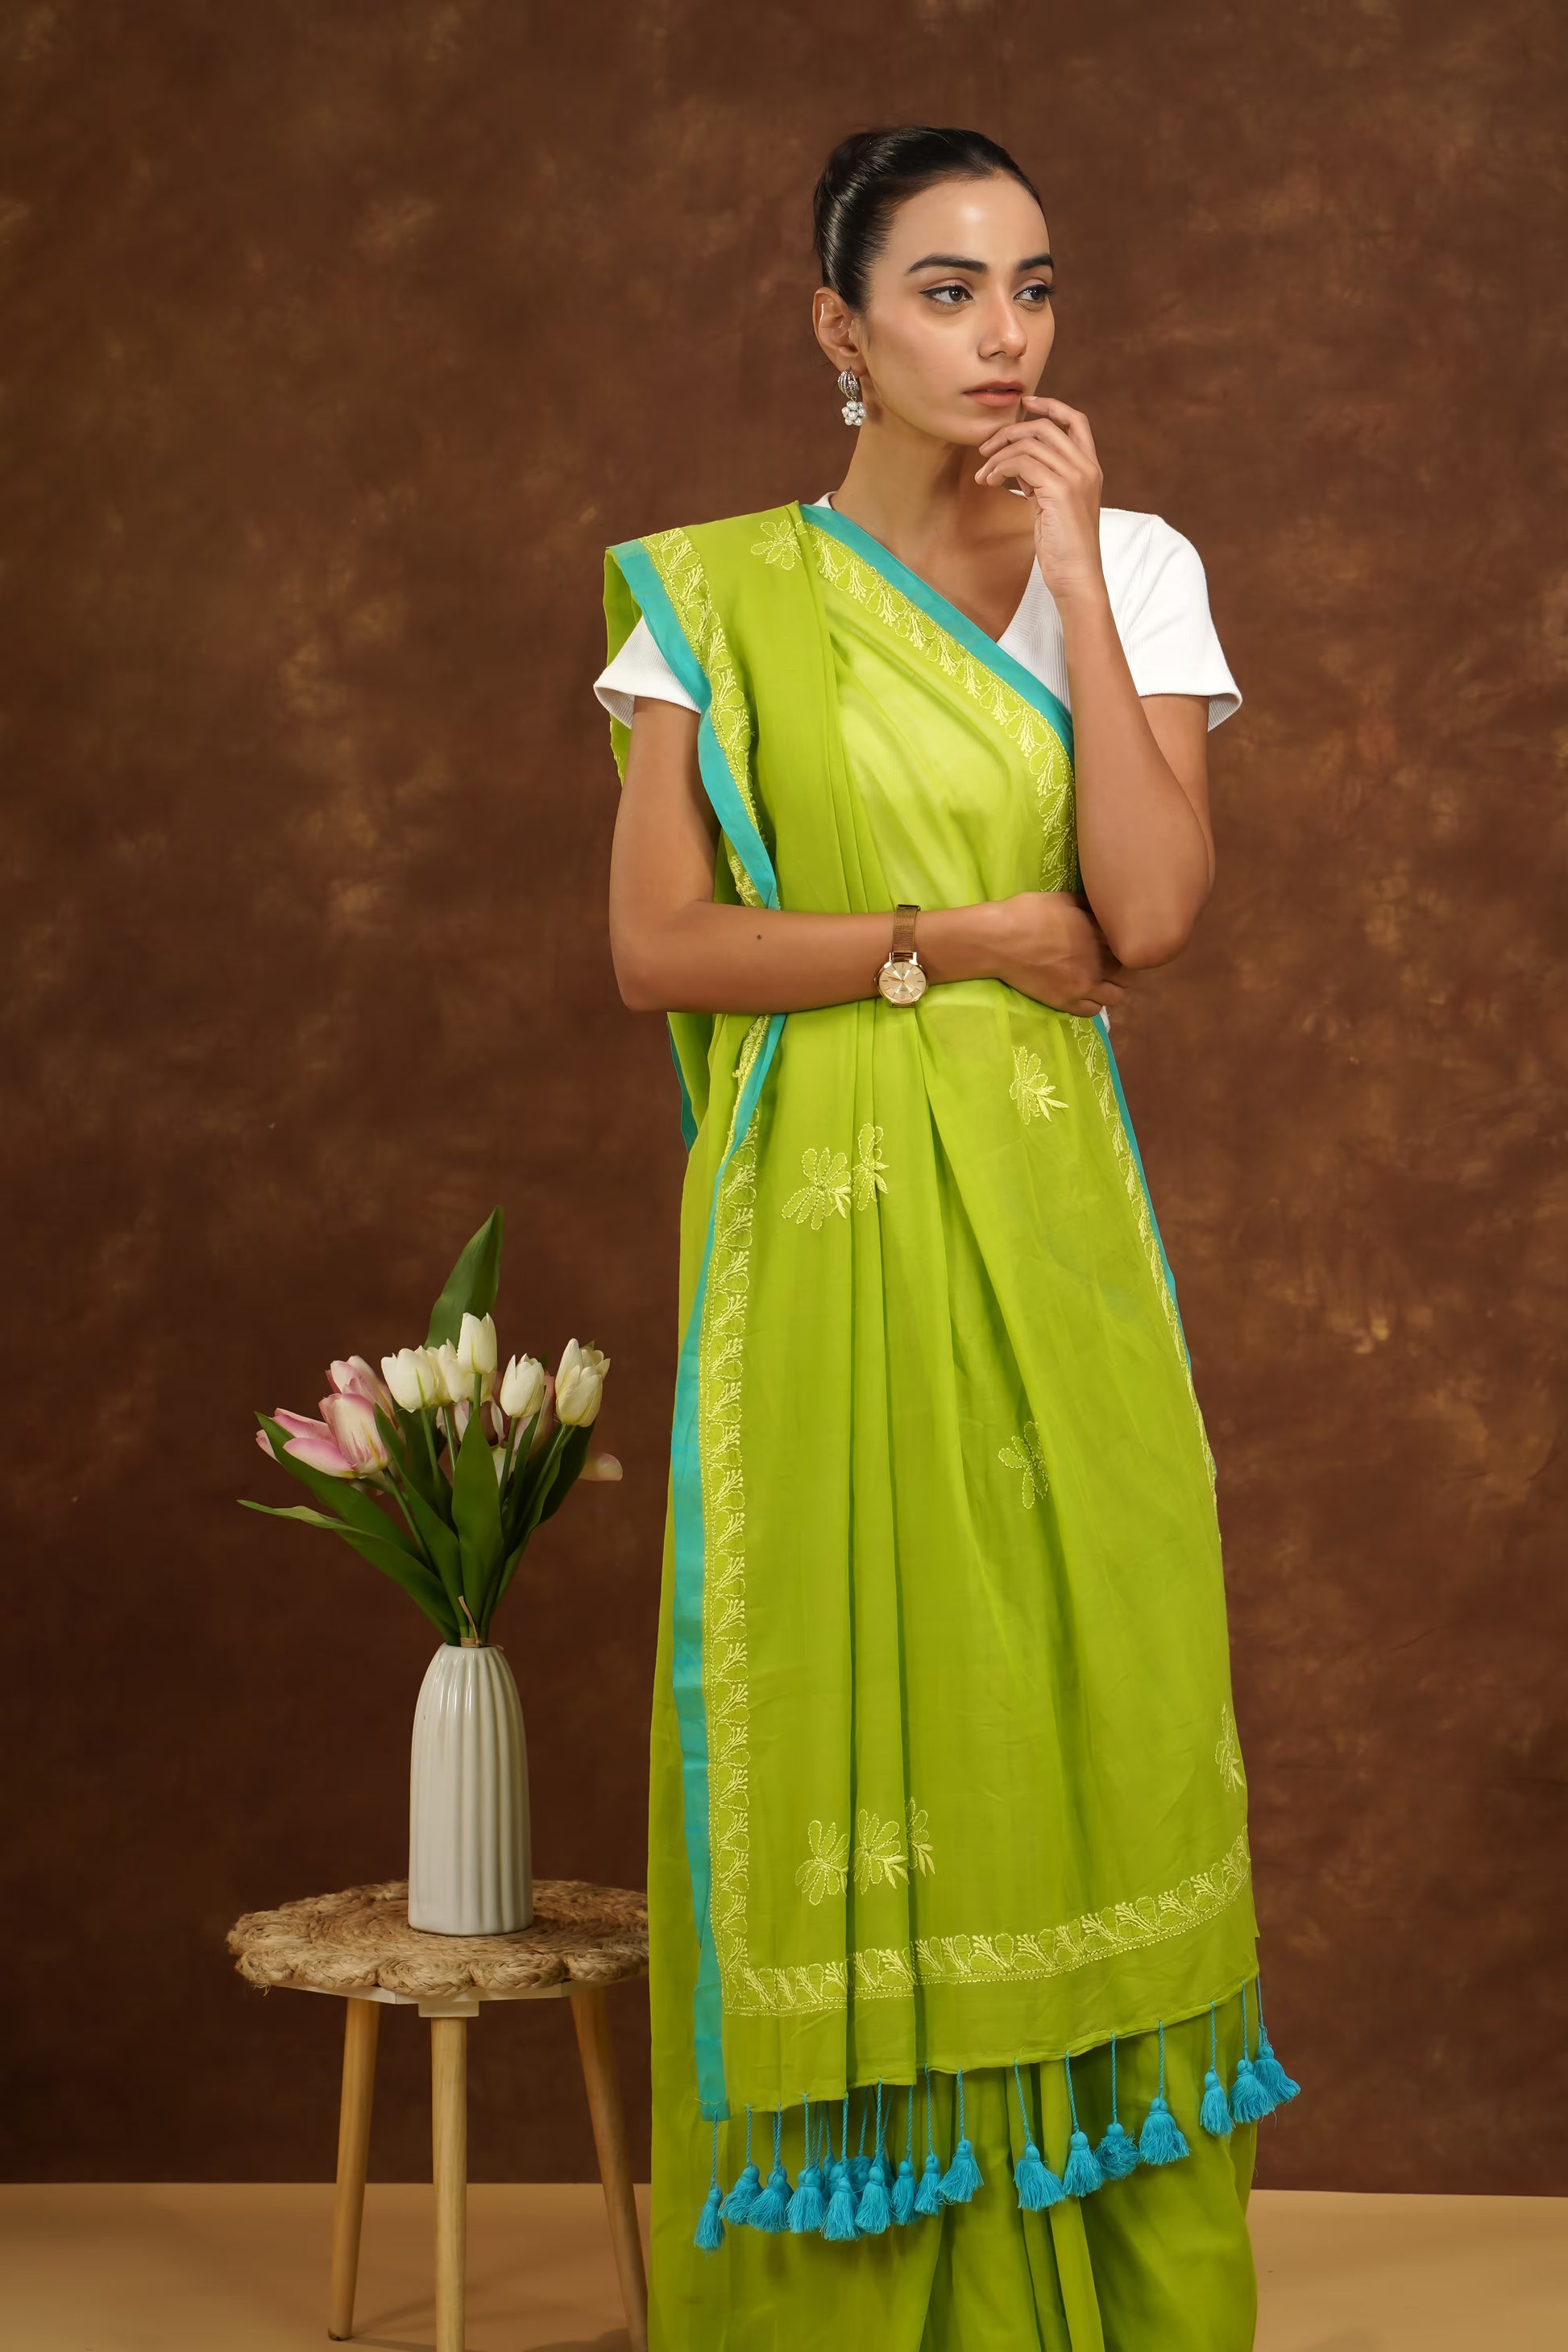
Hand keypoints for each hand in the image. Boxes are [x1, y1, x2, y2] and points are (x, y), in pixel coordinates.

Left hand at [974, 395, 1105, 610]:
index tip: (1026, 403)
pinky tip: (990, 482)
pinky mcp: (1060, 491)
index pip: (1076, 420)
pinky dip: (1000, 467)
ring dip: (998, 455)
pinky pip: (1023, 463)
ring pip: (1030, 443)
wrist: (1077, 578)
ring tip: (983, 475)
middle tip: (984, 449)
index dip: (1050, 405)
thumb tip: (1017, 461)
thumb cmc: (1063, 548)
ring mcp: (1076, 477)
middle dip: (1010, 431)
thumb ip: (1041, 479)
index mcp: (1089, 468)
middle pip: (1045, 426)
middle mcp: (1087, 467)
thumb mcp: (1053, 506)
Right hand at [985, 891, 1132, 1015]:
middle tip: (1110, 963)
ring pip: (1116, 996)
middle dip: (1122, 967)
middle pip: (1127, 972)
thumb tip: (1103, 908)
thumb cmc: (1028, 913)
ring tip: (1101, 981)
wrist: (999, 940)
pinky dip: (1094, 1003)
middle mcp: (1098, 962)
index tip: (1115, 944)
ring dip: (1112, 988)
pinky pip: (1094, 1011)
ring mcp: (1083, 985)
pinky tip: (1085, 994)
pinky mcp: (1067, 1001)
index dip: (1124, 945)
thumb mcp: (1063, 899)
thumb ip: (1088, 905)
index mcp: (1098, 934)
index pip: (1126, 945)